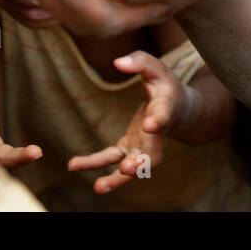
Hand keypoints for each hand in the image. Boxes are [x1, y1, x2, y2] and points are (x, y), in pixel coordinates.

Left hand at [67, 51, 184, 192]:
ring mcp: (143, 146)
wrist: (177, 108)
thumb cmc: (164, 85)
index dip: (159, 121)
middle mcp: (157, 135)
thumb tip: (118, 62)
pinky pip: (112, 159)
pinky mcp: (129, 149)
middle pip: (152, 155)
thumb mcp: (156, 68)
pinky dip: (94, 164)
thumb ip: (139, 62)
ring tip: (99, 187)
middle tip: (128, 169)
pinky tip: (74, 165)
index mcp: (166, 109)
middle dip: (140, 164)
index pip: (164, 116)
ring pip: (132, 167)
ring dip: (117, 179)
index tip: (151, 124)